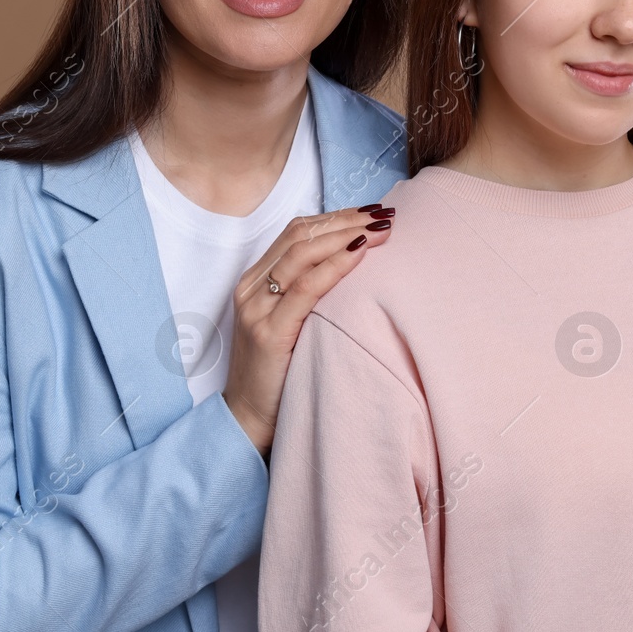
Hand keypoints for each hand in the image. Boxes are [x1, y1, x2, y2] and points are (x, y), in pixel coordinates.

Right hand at [221, 204, 394, 456]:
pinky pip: (306, 287)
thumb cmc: (277, 373)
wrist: (247, 420)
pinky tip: (360, 253)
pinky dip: (335, 265)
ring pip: (303, 252)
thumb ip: (307, 293)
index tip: (372, 211)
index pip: (297, 231)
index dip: (336, 216)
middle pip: (302, 235)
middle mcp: (251, 289)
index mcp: (255, 281)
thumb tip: (355, 263)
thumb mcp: (289, 323)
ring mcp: (257, 309)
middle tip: (385, 213)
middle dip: (347, 219)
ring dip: (347, 234)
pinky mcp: (268, 332)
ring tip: (382, 228)